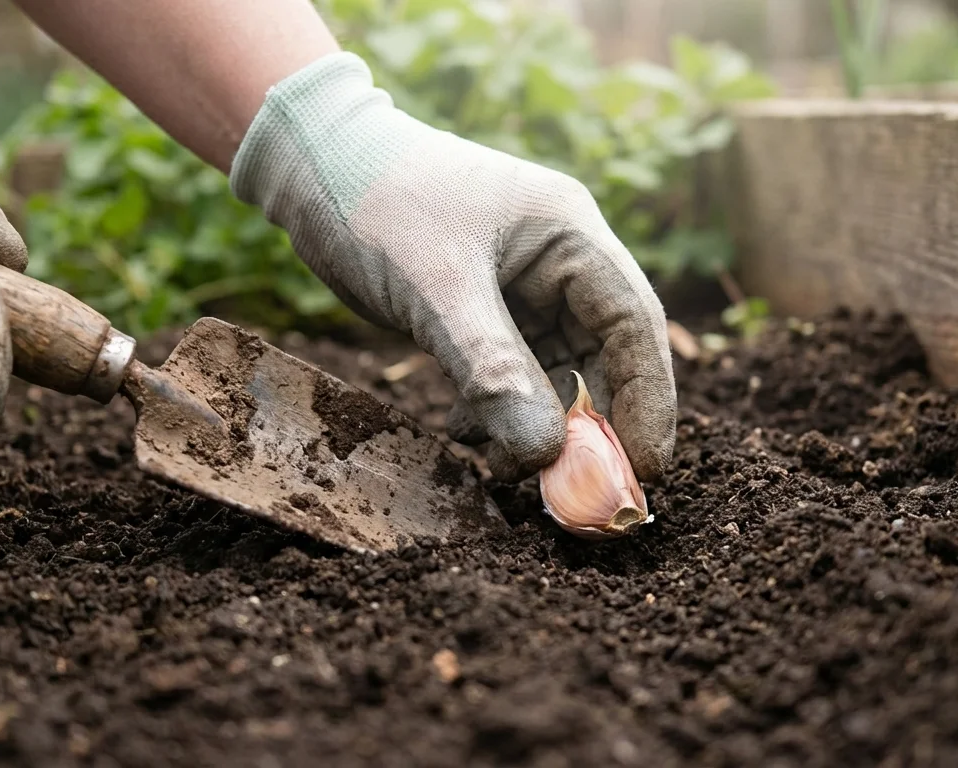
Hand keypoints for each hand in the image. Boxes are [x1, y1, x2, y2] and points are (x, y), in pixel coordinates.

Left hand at [230, 52, 675, 481]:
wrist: (309, 165)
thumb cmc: (377, 202)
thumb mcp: (438, 291)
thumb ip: (493, 371)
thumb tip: (546, 457)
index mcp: (571, 233)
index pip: (634, 323)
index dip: (648, 400)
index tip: (643, 471)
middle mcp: (560, 260)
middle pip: (605, 356)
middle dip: (596, 427)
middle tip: (584, 499)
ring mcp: (523, 286)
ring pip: (558, 372)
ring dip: (546, 428)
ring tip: (521, 481)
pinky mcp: (485, 309)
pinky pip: (513, 373)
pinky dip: (504, 413)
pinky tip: (476, 444)